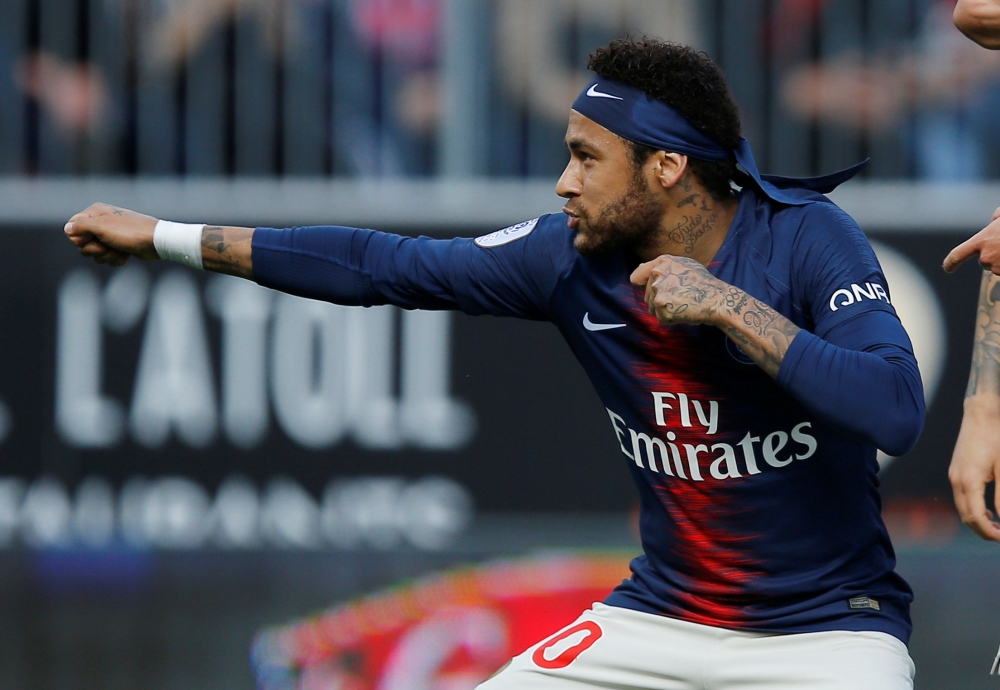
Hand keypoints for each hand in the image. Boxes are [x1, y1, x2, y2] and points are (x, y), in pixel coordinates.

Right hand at [64, 203, 158, 265]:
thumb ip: (81, 226)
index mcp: (95, 213)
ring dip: (107, 255)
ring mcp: (110, 236)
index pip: (72, 229)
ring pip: (95, 254)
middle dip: (96, 249)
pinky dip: (116, 259)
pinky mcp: (118, 247)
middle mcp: (101, 223)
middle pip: (82, 244)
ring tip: (120, 249)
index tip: (92, 237)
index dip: (79, 238)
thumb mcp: (101, 226)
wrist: (155, 242)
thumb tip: (67, 229)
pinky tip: (126, 254)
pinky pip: (108, 258)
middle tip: (108, 244)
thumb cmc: (129, 231)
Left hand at [630, 255, 726, 325]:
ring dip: (665, 309)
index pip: (636, 276)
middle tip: (680, 297)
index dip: (641, 284)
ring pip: (653, 307)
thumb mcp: (684, 264)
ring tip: (683, 303)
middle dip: (660, 299)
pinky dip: (671, 319)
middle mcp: (657, 275)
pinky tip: (684, 311)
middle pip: (647, 295)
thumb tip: (639, 268)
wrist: (717, 299)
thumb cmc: (703, 283)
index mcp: (662, 262)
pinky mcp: (662, 308)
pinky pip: (661, 318)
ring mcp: (659, 292)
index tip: (652, 288)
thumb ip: (662, 266)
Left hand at [943, 206, 999, 273]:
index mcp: (981, 241)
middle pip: (985, 261)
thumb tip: (994, 220)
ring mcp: (998, 268)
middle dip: (994, 254)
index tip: (947, 268)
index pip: (958, 254)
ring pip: (999, 267)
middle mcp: (986, 257)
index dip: (951, 262)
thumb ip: (996, 219)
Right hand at [949, 398, 999, 541]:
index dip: (991, 533)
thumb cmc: (996, 437)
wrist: (981, 413)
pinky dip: (973, 509)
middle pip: (966, 516)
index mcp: (969, 481)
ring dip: (977, 521)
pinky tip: (989, 510)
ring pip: (962, 508)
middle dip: (983, 531)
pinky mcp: (956, 471)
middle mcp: (957, 480)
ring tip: (997, 526)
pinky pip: (962, 498)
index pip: (976, 518)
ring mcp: (954, 475)